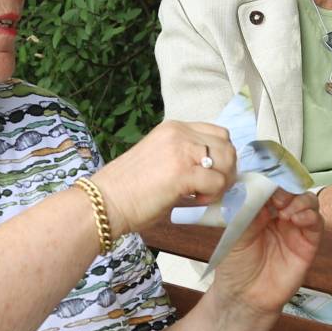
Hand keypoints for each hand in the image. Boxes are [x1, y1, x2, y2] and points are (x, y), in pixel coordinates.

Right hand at [94, 120, 234, 236]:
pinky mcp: (183, 172)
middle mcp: (179, 133)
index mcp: (173, 128)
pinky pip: (218, 182)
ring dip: (221, 183)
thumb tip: (214, 173)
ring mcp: (182, 150)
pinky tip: (194, 201)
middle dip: (226, 171)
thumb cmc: (129, 190)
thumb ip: (186, 158)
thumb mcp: (161, 160)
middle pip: (227, 147)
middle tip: (210, 189)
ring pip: (226, 162)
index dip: (221, 157)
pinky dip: (213, 195)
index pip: (218, 134)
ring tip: (201, 195)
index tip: (211, 175)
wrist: (104, 202)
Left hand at [210, 190, 322, 317]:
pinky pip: (316, 223)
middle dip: (288, 189)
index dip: (273, 180)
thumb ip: (247, 209)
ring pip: (308, 202)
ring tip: (286, 211)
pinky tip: (297, 219)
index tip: (268, 181)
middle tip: (278, 198)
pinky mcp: (309, 242)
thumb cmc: (236, 266)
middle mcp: (280, 215)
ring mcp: (296, 228)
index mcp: (260, 209)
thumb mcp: (236, 233)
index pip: (272, 186)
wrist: (246, 297)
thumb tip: (256, 186)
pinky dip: (310, 215)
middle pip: (293, 190)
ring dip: (300, 201)